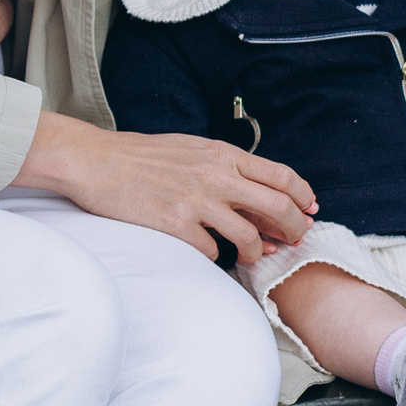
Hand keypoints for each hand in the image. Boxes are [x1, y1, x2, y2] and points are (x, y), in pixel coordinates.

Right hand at [14, 111, 315, 264]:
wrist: (95, 161)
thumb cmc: (141, 156)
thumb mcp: (191, 150)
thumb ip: (224, 168)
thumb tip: (258, 196)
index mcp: (221, 154)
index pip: (281, 175)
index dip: (303, 197)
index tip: (309, 211)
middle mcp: (215, 175)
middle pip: (278, 207)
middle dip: (294, 229)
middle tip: (293, 241)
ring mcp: (195, 201)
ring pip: (249, 237)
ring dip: (256, 252)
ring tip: (251, 255)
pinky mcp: (175, 224)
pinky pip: (212, 251)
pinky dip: (215, 255)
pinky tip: (207, 250)